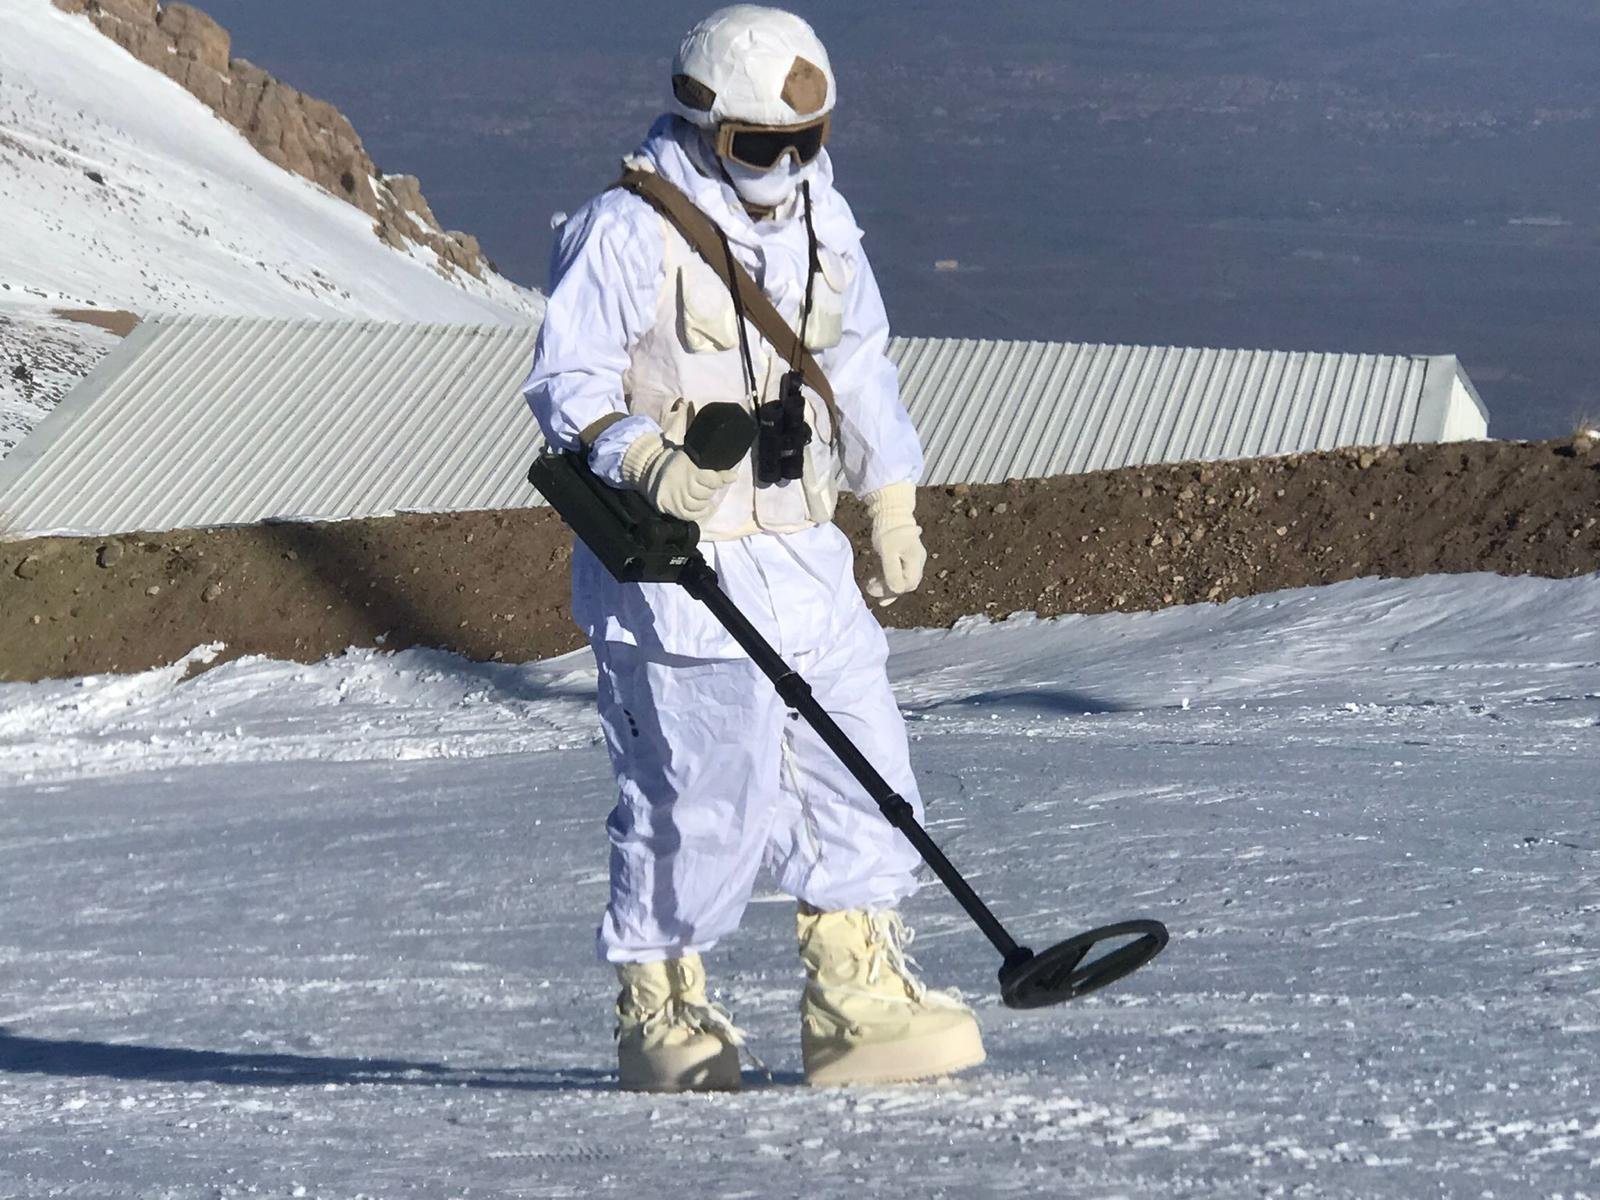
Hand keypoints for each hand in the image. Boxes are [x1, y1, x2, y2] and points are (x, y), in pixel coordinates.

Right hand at [621, 430, 737, 522]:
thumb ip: (713, 467)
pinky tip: (703, 508)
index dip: (719, 481)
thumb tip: (735, 477)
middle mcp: (681, 482)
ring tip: (704, 496)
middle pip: (705, 493)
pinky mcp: (671, 506)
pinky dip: (699, 513)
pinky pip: (689, 515)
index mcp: (688, 466)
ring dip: (705, 502)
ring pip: (698, 505)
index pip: (711, 480)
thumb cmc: (678, 463)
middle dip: (710, 491)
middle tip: (709, 487)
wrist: (651, 469)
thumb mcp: (693, 458)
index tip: (719, 480)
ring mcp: (675, 496)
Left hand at [862, 481, 925, 605]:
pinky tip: (875, 580)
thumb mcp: (888, 553)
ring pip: (901, 578)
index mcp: (915, 562)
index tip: (872, 588)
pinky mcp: (904, 554)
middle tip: (870, 590)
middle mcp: (917, 562)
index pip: (907, 585)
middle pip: (906, 584)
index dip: (890, 591)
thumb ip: (892, 574)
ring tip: (870, 586)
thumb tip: (896, 592)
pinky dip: (887, 577)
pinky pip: (898, 571)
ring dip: (886, 585)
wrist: (891, 510)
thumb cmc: (889, 531)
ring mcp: (912, 558)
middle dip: (888, 590)